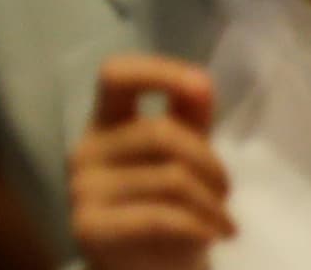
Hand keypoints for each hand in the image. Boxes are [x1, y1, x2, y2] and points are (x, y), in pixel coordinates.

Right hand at [68, 55, 232, 269]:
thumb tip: (201, 81)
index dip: (158, 72)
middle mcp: (85, 149)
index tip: (201, 87)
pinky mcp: (90, 228)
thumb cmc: (162, 208)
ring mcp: (83, 189)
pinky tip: (211, 237)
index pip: (115, 75)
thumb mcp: (180, 159)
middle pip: (161, 133)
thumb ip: (188, 118)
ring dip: (213, 205)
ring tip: (225, 224)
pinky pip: (161, 218)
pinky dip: (198, 226)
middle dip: (210, 163)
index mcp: (105, 123)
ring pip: (170, 179)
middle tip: (227, 193)